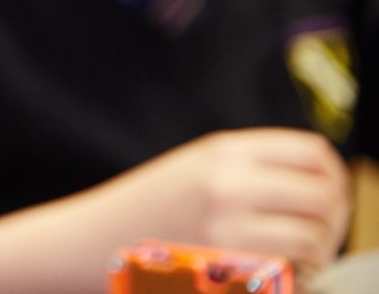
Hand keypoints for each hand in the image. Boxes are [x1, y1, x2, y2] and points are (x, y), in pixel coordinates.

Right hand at [104, 129, 349, 272]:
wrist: (93, 240)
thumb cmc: (149, 208)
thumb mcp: (197, 165)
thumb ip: (252, 165)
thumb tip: (323, 180)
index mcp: (222, 151)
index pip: (313, 152)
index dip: (333, 175)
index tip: (329, 194)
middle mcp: (227, 184)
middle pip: (323, 194)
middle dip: (334, 219)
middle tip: (321, 234)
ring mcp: (226, 228)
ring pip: (313, 238)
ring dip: (318, 252)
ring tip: (300, 258)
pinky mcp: (225, 269)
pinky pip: (289, 272)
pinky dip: (298, 277)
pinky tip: (280, 274)